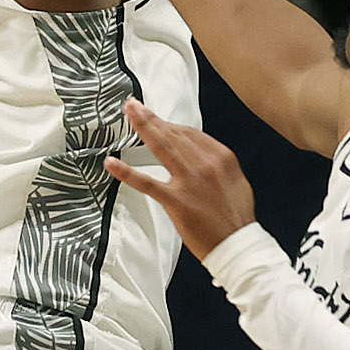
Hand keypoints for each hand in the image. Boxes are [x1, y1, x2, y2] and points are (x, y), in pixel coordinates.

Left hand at [106, 100, 255, 259]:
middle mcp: (205, 164)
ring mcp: (189, 181)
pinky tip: (111, 162)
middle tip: (134, 105)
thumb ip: (217, 163)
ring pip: (161, 146)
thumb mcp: (235, 180)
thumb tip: (200, 153)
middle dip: (152, 117)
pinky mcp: (176, 200)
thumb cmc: (237, 217)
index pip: (190, 133)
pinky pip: (146, 182)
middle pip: (174, 134)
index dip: (170, 124)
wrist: (237, 244)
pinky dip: (126, 172)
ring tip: (128, 112)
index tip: (157, 119)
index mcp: (221, 157)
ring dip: (142, 126)